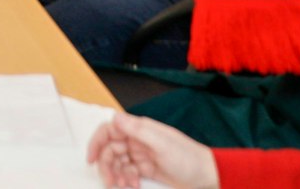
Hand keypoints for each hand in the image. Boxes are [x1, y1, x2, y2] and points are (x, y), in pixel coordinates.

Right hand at [85, 112, 219, 188]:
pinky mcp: (146, 169)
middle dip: (107, 166)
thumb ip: (137, 130)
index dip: (97, 142)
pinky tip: (133, 185)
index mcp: (139, 129)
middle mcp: (137, 140)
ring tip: (125, 186)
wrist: (208, 176)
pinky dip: (126, 180)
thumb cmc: (189, 159)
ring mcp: (141, 155)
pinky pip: (127, 173)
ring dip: (116, 175)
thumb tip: (115, 117)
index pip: (109, 131)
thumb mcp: (162, 144)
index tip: (91, 159)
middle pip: (110, 150)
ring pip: (117, 163)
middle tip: (111, 182)